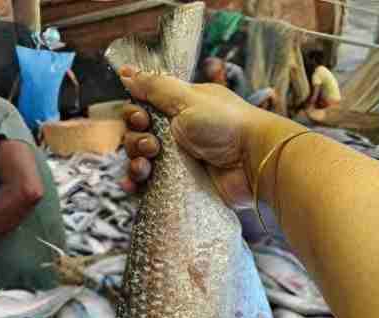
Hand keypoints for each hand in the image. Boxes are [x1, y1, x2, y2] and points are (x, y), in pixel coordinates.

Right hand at [118, 65, 273, 208]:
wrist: (253, 162)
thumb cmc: (226, 124)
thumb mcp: (187, 98)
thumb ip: (155, 86)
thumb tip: (126, 71)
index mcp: (179, 109)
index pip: (143, 110)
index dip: (135, 115)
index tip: (142, 118)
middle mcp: (177, 134)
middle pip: (138, 137)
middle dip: (136, 140)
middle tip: (152, 145)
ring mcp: (178, 162)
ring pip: (141, 162)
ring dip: (135, 163)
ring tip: (147, 166)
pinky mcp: (179, 186)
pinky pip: (148, 186)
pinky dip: (137, 185)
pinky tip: (133, 185)